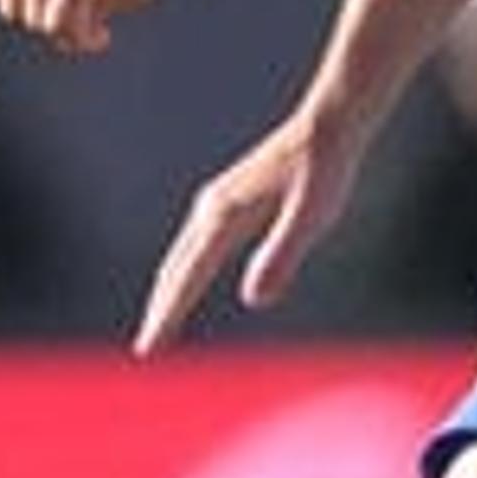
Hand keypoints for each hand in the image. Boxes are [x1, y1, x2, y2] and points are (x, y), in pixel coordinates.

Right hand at [133, 107, 372, 351]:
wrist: (328, 127)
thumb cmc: (325, 172)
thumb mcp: (312, 217)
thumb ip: (282, 255)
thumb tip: (254, 299)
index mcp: (224, 219)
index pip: (186, 279)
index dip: (167, 316)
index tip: (149, 349)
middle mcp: (211, 209)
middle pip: (174, 269)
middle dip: (160, 309)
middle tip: (148, 350)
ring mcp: (216, 202)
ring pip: (181, 255)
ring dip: (168, 290)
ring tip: (161, 323)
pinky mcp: (228, 199)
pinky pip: (195, 244)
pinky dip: (184, 269)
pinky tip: (190, 280)